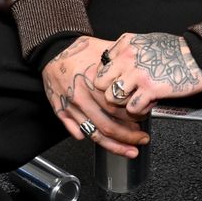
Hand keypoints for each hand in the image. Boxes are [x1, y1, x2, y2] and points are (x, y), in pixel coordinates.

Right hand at [42, 36, 149, 157]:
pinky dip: (91, 138)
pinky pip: (77, 130)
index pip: (119, 108)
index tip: (146, 120)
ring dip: (114, 145)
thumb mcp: (107, 53)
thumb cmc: (83, 50)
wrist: (55, 50)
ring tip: (130, 150)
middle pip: (109, 125)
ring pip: (95, 132)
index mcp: (96, 84)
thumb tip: (144, 74)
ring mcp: (71, 107)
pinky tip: (106, 144)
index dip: (135, 117)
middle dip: (128, 136)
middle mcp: (83, 98)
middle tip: (142, 140)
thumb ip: (124, 65)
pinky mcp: (61, 112)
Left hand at [93, 32, 201, 117]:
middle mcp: (128, 57)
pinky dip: (140, 111)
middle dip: (110, 92)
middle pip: (100, 84)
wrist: (201, 56)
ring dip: (124, 104)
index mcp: (127, 43)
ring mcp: (138, 74)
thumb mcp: (148, 40)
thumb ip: (128, 50)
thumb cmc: (178, 50)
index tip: (117, 83)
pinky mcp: (150, 89)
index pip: (100, 66)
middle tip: (124, 95)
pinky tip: (149, 105)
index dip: (107, 79)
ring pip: (113, 98)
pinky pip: (132, 108)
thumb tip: (113, 63)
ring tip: (137, 101)